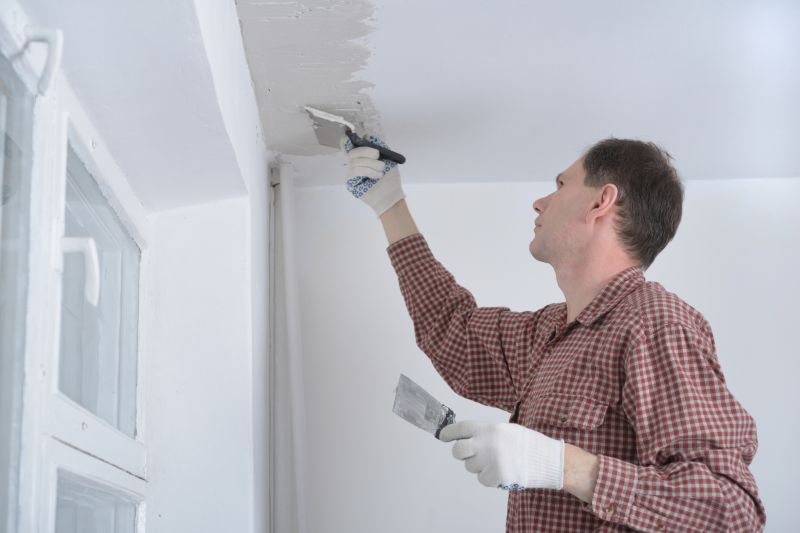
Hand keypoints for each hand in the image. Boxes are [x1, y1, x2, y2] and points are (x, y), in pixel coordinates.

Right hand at [340, 133, 405, 216]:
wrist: (391, 195)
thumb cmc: (390, 178)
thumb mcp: (388, 157)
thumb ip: (379, 145)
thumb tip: (368, 135)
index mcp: (362, 156)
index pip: (348, 145)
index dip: (346, 140)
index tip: (350, 135)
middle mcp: (355, 163)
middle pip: (352, 151)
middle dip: (366, 151)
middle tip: (377, 155)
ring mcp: (352, 173)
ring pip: (355, 161)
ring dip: (371, 164)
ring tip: (381, 169)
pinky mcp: (351, 182)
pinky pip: (355, 171)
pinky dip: (368, 171)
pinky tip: (377, 175)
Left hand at [439, 421, 563, 490]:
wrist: (545, 458)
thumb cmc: (525, 443)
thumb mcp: (504, 430)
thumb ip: (484, 434)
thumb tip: (464, 438)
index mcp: (488, 428)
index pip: (460, 428)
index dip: (448, 433)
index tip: (443, 436)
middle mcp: (486, 442)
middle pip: (458, 450)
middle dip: (460, 453)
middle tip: (469, 454)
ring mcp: (490, 460)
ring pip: (470, 467)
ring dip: (478, 466)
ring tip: (496, 462)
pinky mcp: (496, 475)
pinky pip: (482, 479)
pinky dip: (489, 477)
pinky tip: (500, 471)